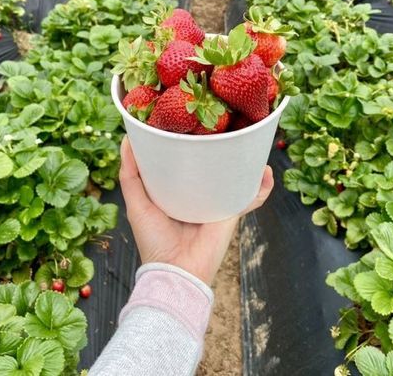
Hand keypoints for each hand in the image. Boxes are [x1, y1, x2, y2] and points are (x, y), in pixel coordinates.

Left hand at [120, 137, 273, 285]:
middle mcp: (199, 193)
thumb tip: (126, 140)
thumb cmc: (153, 240)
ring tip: (250, 141)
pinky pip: (252, 197)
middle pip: (213, 165)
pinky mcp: (232, 211)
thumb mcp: (136, 203)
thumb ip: (130, 175)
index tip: (191, 120)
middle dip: (221, 147)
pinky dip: (262, 186)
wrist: (176, 272)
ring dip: (246, 161)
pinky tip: (266, 171)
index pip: (186, 161)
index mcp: (177, 190)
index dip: (189, 143)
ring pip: (236, 177)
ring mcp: (218, 201)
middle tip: (225, 124)